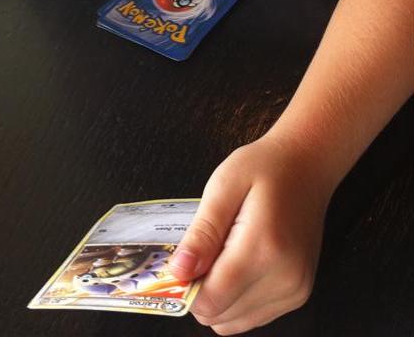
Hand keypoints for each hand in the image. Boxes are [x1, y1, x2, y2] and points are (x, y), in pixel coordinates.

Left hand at [170, 135, 331, 333]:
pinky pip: (253, 316)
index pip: (212, 300)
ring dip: (218, 297)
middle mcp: (285, 279)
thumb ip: (202, 233)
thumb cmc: (264, 168)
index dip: (186, 287)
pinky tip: (237, 264)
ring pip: (235, 322)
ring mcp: (295, 291)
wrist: (307, 165)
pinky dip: (236, 299)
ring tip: (221, 255)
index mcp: (263, 249)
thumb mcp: (224, 186)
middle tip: (201, 252)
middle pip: (221, 316)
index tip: (181, 261)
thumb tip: (179, 271)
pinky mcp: (298, 294)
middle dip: (200, 291)